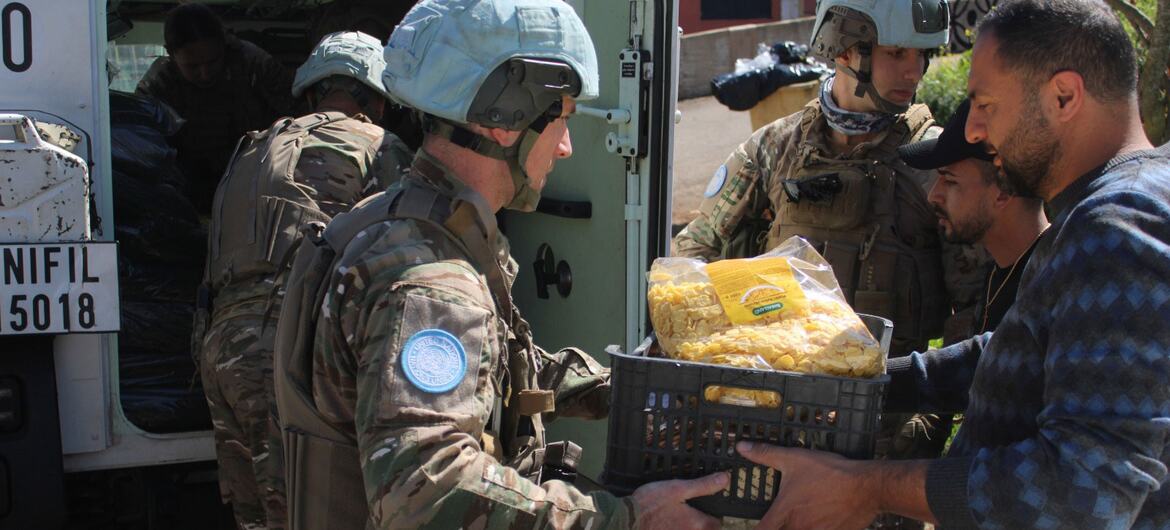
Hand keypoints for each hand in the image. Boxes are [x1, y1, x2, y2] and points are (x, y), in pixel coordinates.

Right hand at [631, 472, 727, 529]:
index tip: (710, 509)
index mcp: (696, 523)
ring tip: (680, 518)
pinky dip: (675, 528)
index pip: (716, 525)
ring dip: (688, 526)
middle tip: (695, 513)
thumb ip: (703, 485)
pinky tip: (667, 523)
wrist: (626, 519)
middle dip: (702, 524)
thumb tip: (724, 479)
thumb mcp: (678, 488)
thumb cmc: (651, 503)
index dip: (715, 517)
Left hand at [736, 441, 880, 529]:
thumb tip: (742, 447)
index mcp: (785, 512)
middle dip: (778, 527)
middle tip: (779, 519)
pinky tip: (820, 518)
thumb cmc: (830, 473)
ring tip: (804, 515)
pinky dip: (817, 528)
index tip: (753, 526)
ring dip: (799, 527)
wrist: (866, 487)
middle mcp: (798, 528)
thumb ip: (766, 455)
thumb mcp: (794, 459)